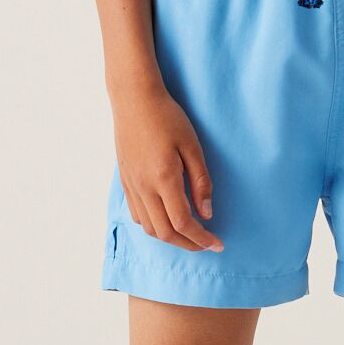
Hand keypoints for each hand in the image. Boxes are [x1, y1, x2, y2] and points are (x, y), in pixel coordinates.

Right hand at [111, 82, 222, 251]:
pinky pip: (137, 215)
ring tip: (189, 235)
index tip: (217, 244)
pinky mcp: (125, 182)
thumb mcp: (193, 146)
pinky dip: (153, 226)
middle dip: (188, 244)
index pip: (183, 222)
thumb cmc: (167, 117)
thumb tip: (207, 214)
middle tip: (207, 244)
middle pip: (165, 232)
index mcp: (163, 178)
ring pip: (148, 228)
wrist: (134, 99)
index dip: (201, 238)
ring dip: (170, 237)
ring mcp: (131, 186)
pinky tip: (167, 219)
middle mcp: (143, 187)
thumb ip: (201, 182)